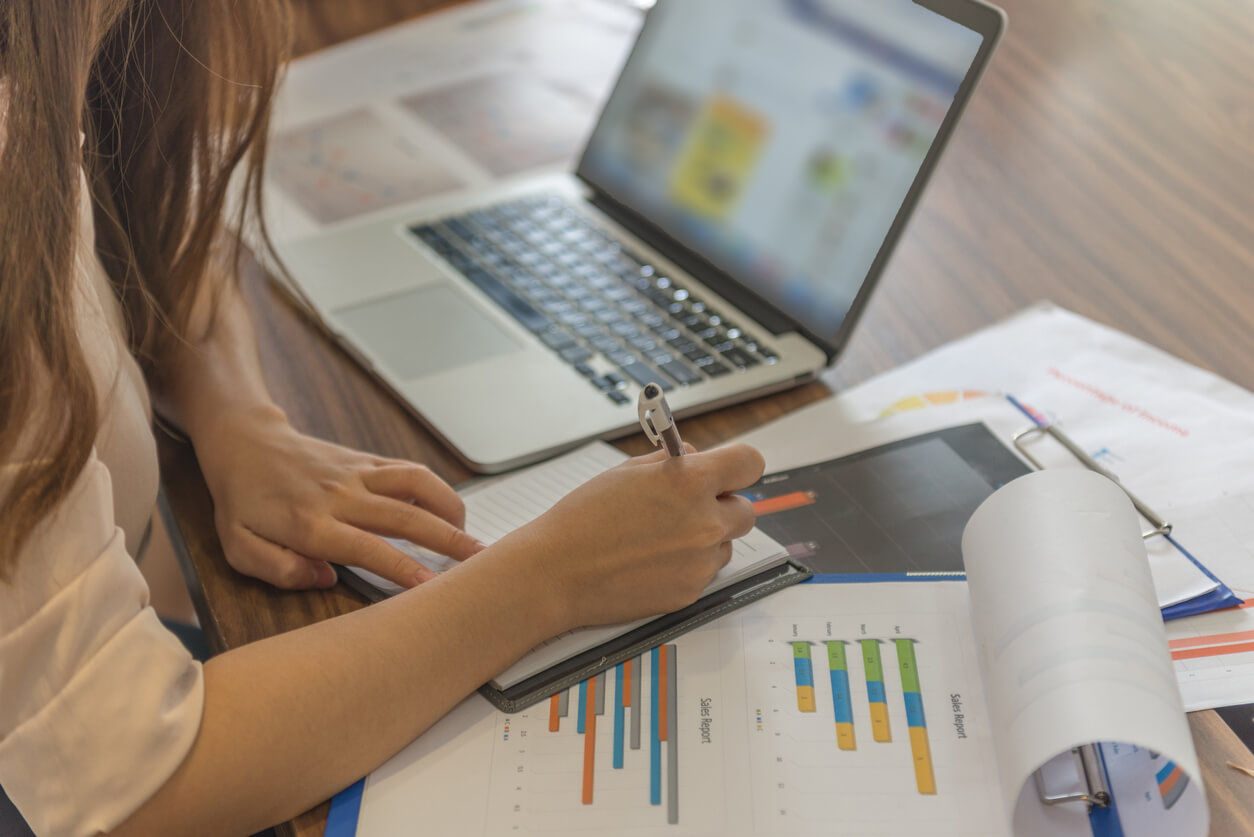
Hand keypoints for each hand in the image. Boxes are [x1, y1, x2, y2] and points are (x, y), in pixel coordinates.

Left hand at [193, 406, 482, 589]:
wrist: (246, 443)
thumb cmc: (242, 500)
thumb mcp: (238, 547)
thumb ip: (277, 568)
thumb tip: (324, 577)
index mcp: (310, 524)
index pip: (367, 549)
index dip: (402, 568)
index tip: (431, 587)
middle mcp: (341, 497)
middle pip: (406, 518)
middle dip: (447, 541)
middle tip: (479, 561)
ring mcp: (358, 474)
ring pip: (417, 486)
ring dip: (450, 510)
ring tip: (470, 536)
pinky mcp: (367, 462)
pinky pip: (410, 472)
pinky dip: (437, 491)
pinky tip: (450, 512)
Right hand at [510, 443, 764, 628]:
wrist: (556, 573)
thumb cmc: (584, 518)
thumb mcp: (627, 472)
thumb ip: (672, 461)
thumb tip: (697, 457)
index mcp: (689, 482)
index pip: (749, 463)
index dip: (740, 466)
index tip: (731, 472)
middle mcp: (704, 522)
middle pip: (746, 510)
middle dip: (723, 506)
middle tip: (690, 507)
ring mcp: (700, 562)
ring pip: (725, 544)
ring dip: (706, 539)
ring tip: (659, 539)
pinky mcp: (691, 592)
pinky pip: (704, 572)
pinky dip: (687, 566)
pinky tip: (650, 562)